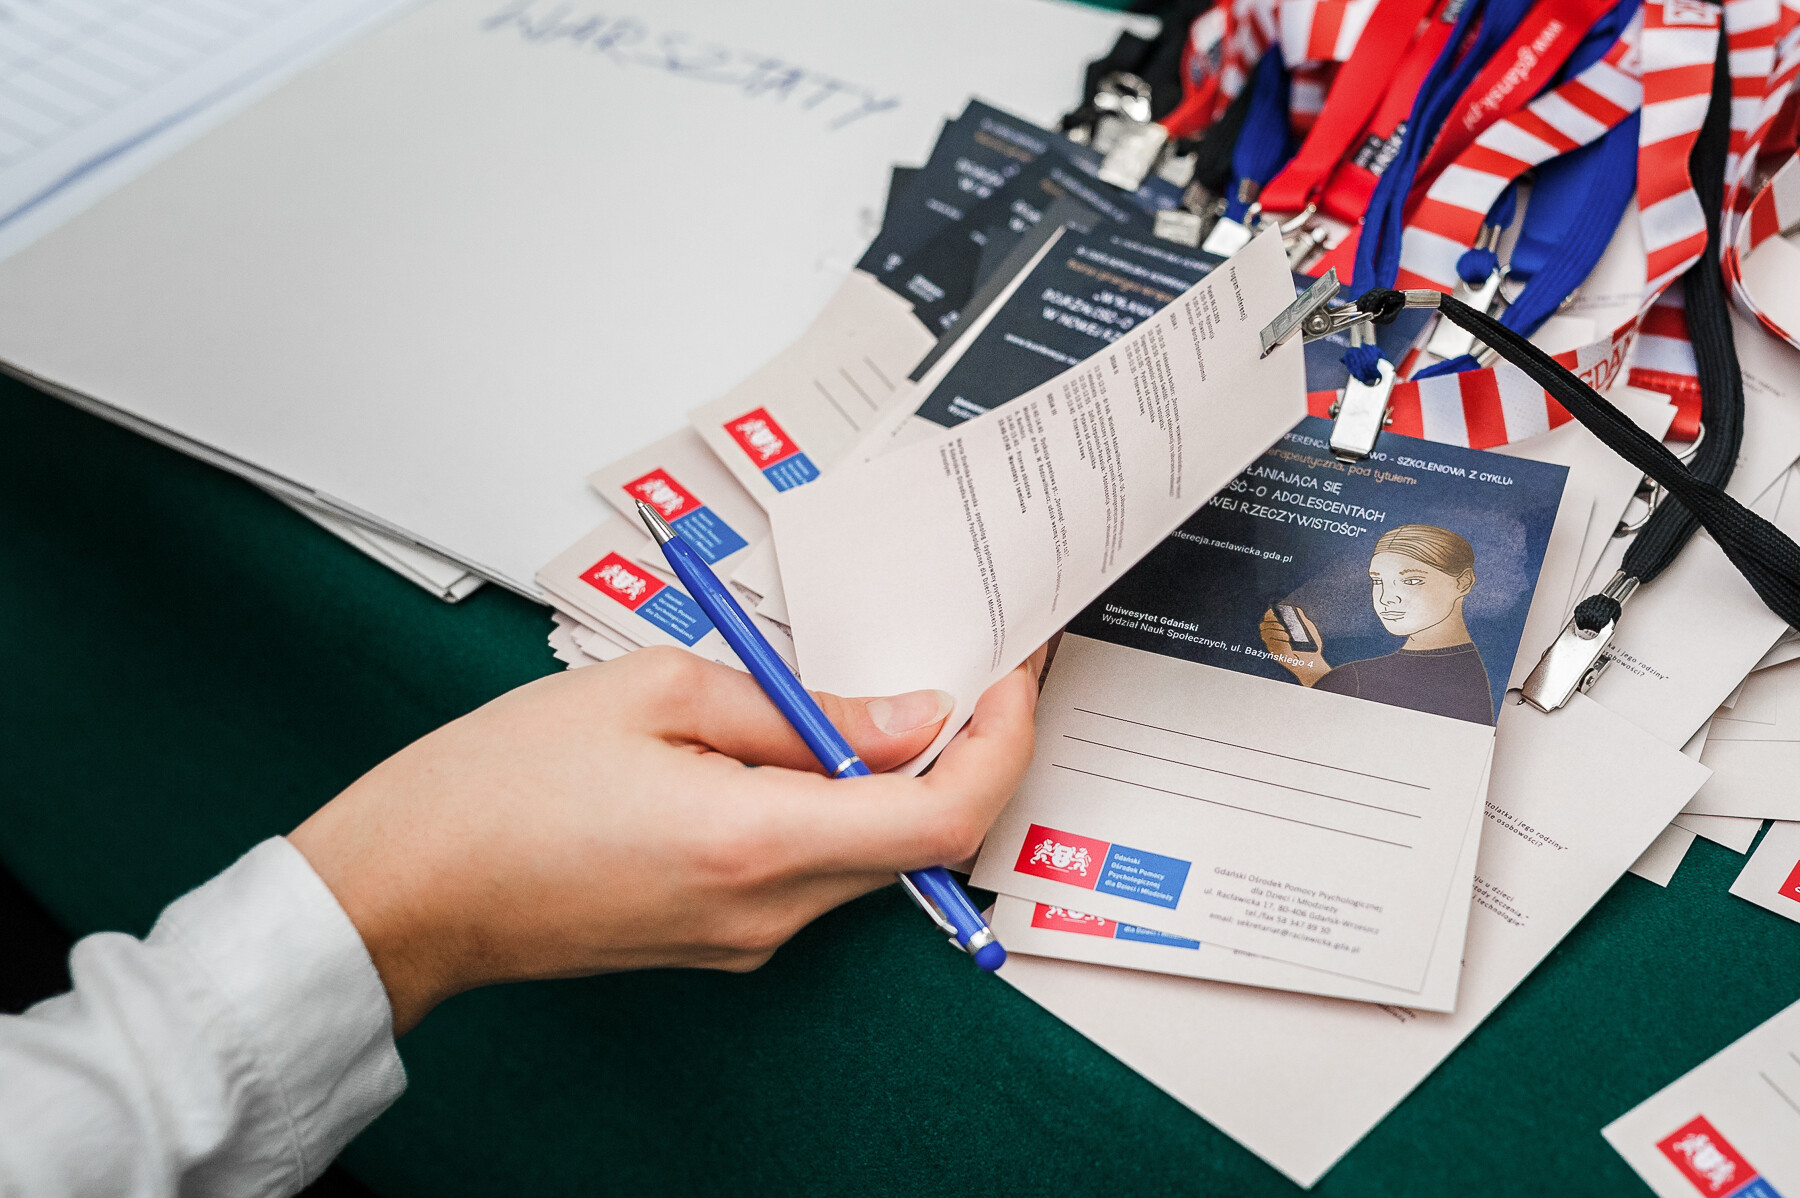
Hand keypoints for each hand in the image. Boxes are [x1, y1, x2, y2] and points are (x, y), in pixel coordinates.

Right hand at [288, 646, 1041, 1033]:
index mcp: (754, 841)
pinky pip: (815, 869)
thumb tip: (904, 717)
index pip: (941, 814)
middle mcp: (765, 910)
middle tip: (959, 663)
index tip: (1011, 678)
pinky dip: (835, 805)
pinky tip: (795, 744)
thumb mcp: (652, 691)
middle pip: (921, 838)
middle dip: (962, 749)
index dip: (1001, 742)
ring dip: (892, 775)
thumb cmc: (495, 788)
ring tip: (861, 689)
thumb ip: (796, 707)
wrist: (404, 892)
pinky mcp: (722, 939)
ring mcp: (746, 936)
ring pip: (871, 852)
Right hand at [1258, 606, 1329, 685]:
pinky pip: (1272, 645)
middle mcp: (1274, 636)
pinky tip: (1287, 641)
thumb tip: (1294, 608)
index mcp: (1279, 628)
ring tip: (1287, 635)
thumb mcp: (1307, 627)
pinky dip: (1279, 642)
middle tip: (1282, 626)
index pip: (1267, 618)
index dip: (1268, 614)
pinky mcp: (1276, 654)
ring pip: (1265, 635)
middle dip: (1272, 624)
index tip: (1273, 612)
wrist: (1314, 661)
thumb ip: (1300, 617)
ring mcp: (1273, 645)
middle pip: (1263, 625)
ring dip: (1276, 633)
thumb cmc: (1311, 645)